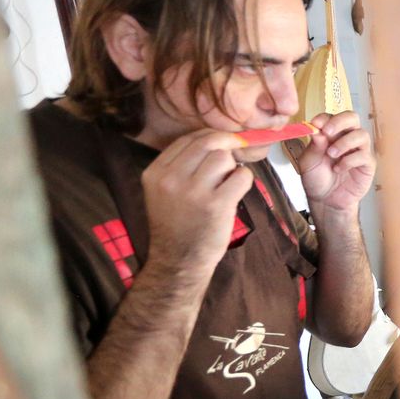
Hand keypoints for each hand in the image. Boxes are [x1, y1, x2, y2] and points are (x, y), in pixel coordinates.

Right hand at [142, 128, 254, 278]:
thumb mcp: (163, 191)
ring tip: (227, 183)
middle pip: (207, 143)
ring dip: (233, 167)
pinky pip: (241, 176)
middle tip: (234, 156)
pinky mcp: (216, 205)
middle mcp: (171, 179)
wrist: (179, 261)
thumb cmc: (176, 224)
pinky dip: (244, 180)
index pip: (187, 139)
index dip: (210, 137)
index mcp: (155, 173)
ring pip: (224, 158)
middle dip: (225, 147)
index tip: (222, 143)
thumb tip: (216, 141)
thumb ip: (181, 166)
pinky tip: (236, 191)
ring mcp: (193, 192)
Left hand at [296, 111, 375, 212]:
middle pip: (352, 118)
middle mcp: (346, 138)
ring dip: (345, 142)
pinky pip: (364, 155)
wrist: (326, 201)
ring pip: (361, 134)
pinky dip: (349, 160)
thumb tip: (316, 130)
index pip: (332, 117)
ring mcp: (359, 150)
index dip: (324, 118)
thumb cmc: (317, 180)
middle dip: (340, 122)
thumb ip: (313, 146)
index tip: (315, 124)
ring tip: (331, 154)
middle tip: (328, 132)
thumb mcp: (308, 162)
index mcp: (331, 134)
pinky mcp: (367, 164)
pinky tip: (338, 168)